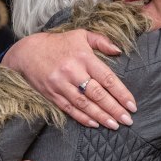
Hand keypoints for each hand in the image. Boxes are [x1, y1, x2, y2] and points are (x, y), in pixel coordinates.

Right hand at [2, 29, 136, 129]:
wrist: (27, 52)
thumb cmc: (59, 43)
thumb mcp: (81, 35)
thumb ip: (102, 41)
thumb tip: (119, 51)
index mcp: (84, 57)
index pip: (107, 78)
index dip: (121, 93)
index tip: (132, 105)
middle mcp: (73, 71)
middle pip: (97, 94)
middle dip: (114, 109)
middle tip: (128, 120)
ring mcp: (61, 84)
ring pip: (84, 104)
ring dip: (101, 117)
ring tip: (115, 125)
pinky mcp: (52, 94)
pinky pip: (70, 109)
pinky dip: (83, 118)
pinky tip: (95, 124)